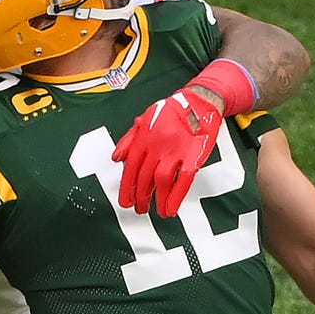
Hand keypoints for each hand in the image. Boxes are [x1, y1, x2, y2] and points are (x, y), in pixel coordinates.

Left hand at [112, 88, 222, 217]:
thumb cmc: (170, 111)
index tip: (125, 202)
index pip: (131, 168)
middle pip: (145, 177)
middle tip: (140, 209)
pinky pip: (184, 178)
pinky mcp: (194, 155)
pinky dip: (177, 196)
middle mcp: (157, 146)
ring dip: (159, 199)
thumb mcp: (144, 119)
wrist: (198, 101)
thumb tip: (116, 158)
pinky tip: (172, 208)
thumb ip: (129, 139)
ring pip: (162, 180)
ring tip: (159, 212)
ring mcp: (176, 151)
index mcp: (144, 138)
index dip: (127, 187)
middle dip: (141, 197)